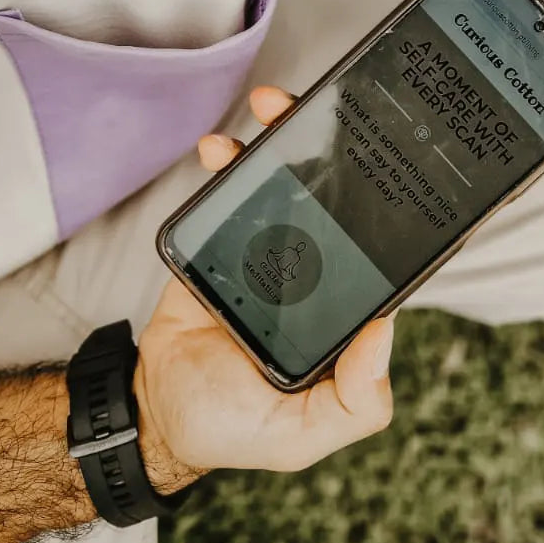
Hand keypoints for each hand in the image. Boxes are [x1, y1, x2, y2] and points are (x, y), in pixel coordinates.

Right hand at [135, 87, 393, 492]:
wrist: (154, 412)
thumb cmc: (234, 426)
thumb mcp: (300, 434)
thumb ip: (355, 403)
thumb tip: (386, 331)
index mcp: (343, 314)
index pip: (378, 256)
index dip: (389, 211)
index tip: (389, 166)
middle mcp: (316, 276)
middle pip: (336, 203)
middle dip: (335, 151)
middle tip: (327, 115)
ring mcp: (269, 252)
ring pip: (286, 187)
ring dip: (282, 140)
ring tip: (272, 108)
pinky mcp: (222, 241)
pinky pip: (229, 195)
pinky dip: (227, 164)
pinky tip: (221, 149)